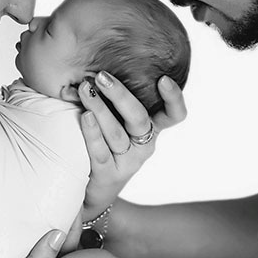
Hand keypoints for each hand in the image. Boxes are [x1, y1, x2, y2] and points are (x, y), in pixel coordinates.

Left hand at [78, 71, 185, 218]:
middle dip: (121, 94)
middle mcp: (143, 146)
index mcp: (151, 129)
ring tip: (85, 89)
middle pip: (139, 118)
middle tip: (101, 75)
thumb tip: (92, 65)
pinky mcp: (108, 174)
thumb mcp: (116, 123)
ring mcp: (127, 162)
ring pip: (116, 133)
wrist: (91, 192)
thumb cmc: (104, 145)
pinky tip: (84, 116)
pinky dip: (92, 133)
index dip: (173, 99)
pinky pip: (100, 152)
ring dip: (99, 108)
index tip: (164, 79)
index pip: (173, 115)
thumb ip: (110, 99)